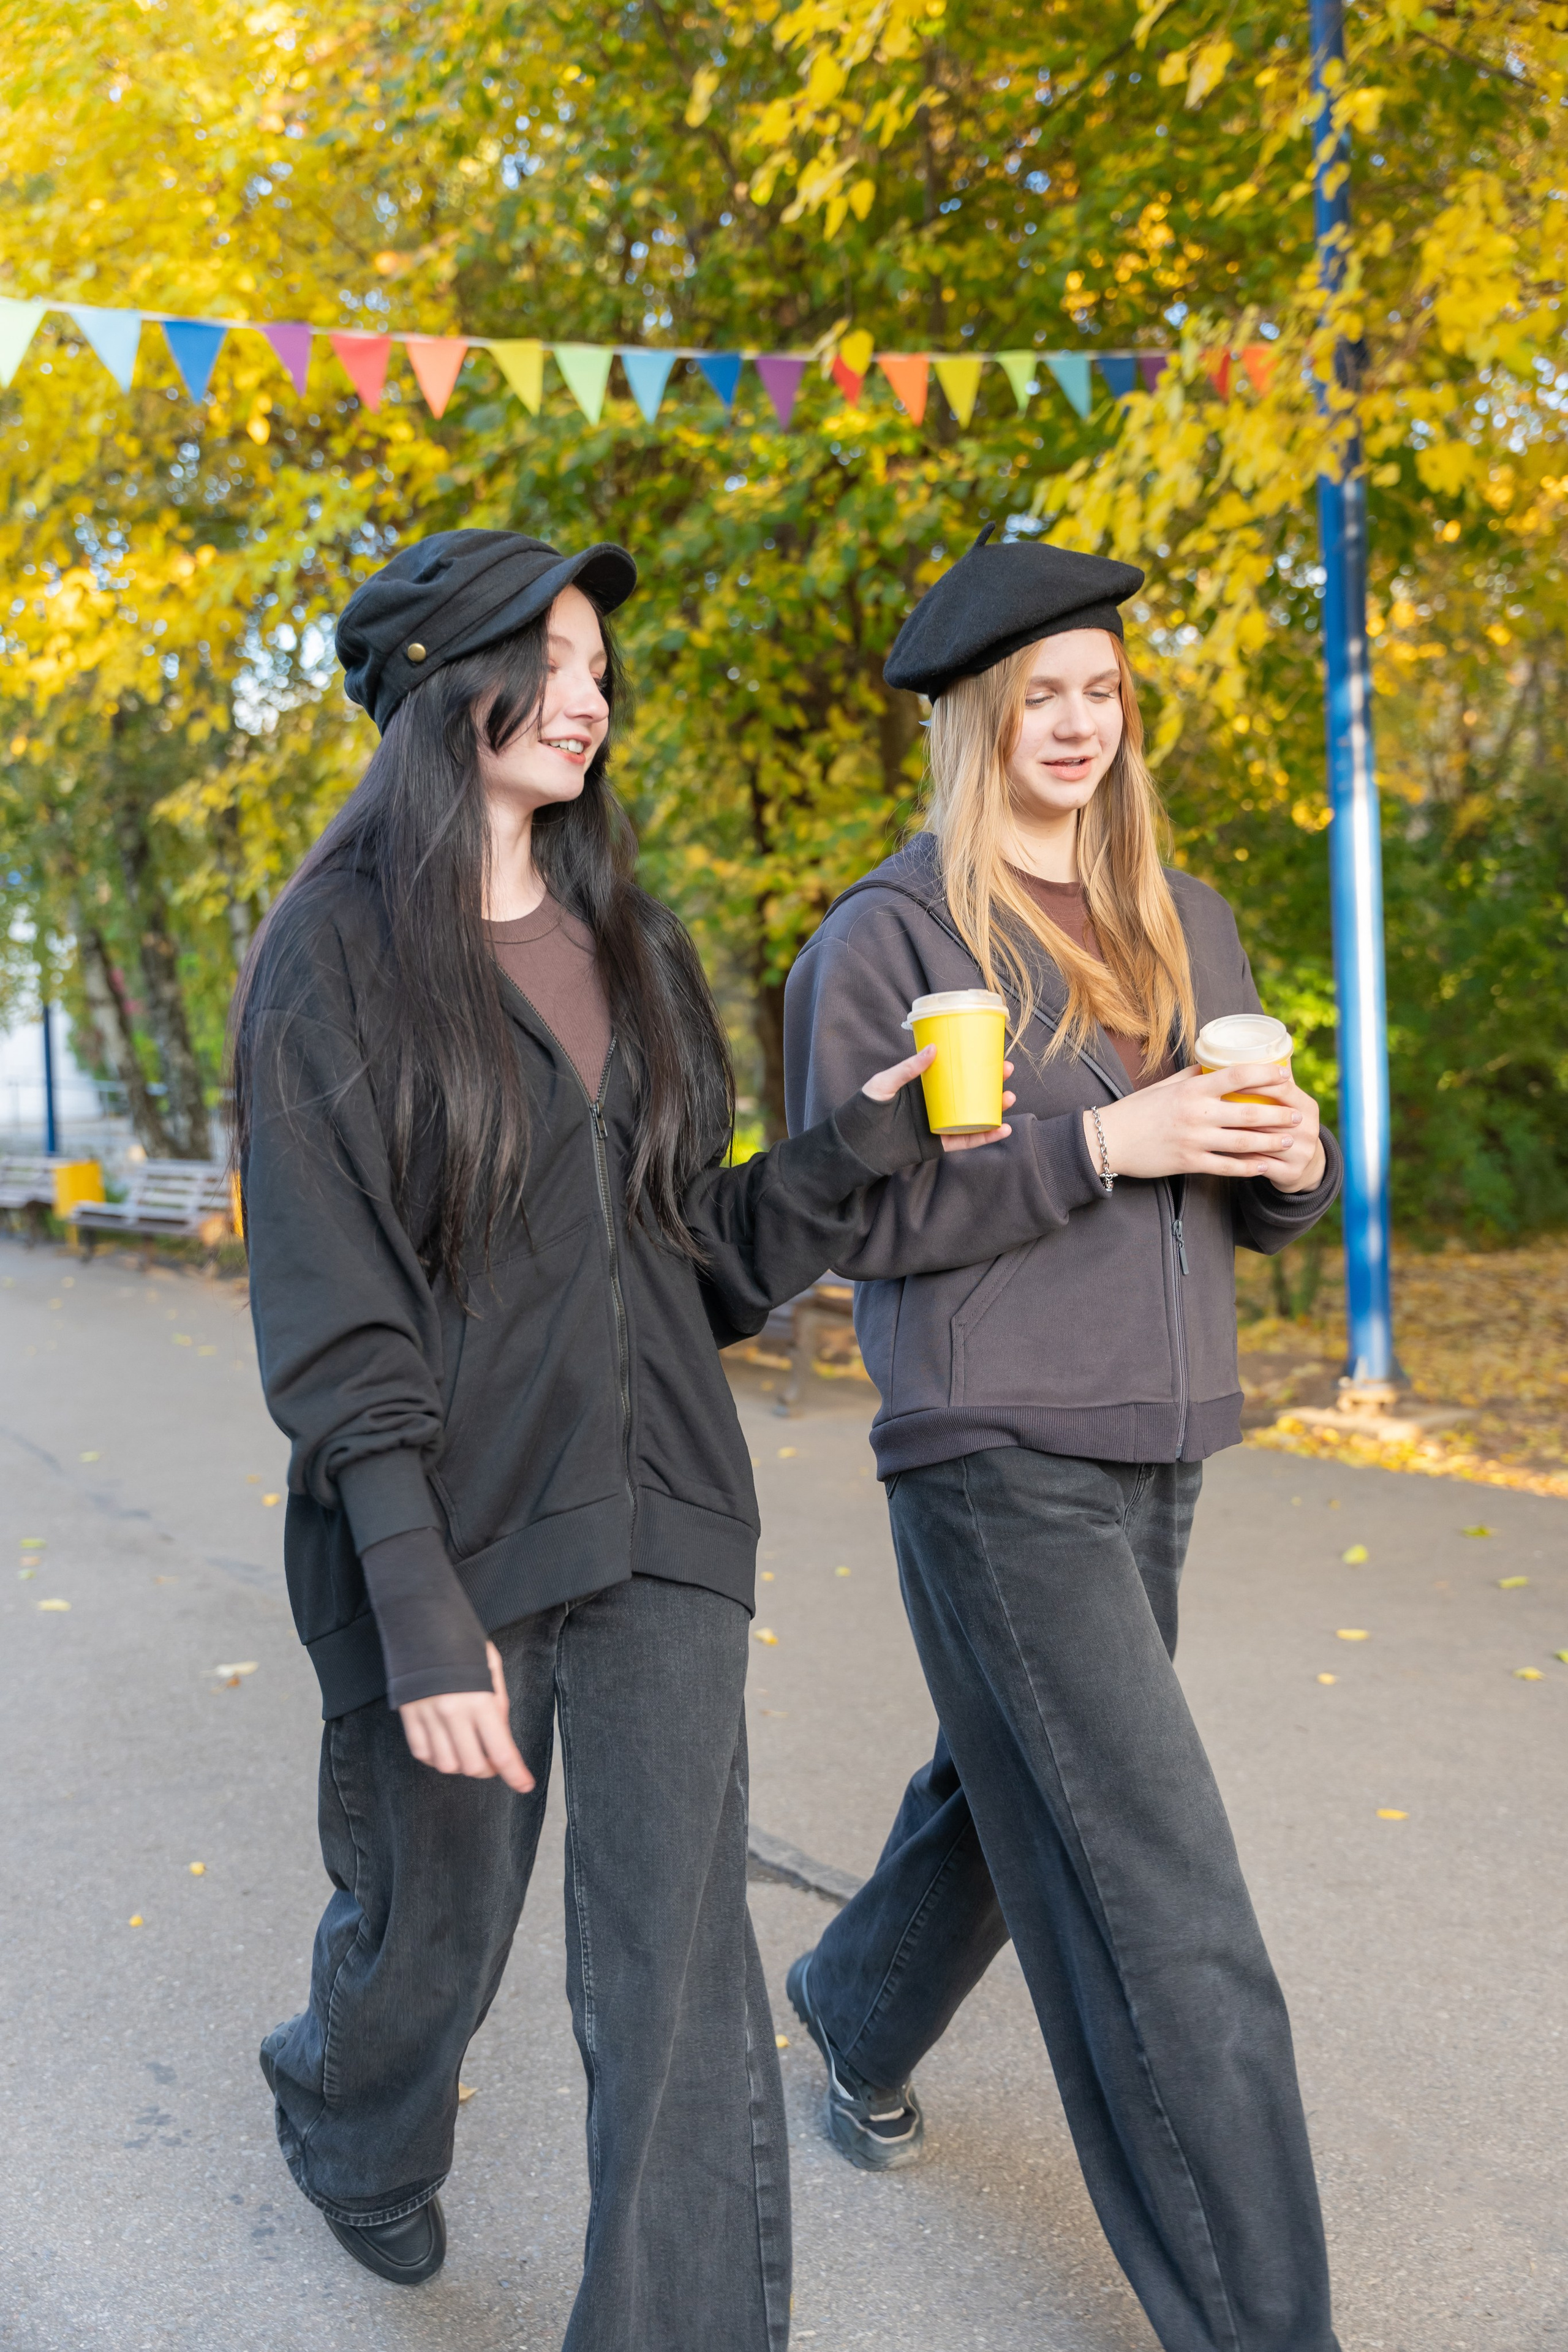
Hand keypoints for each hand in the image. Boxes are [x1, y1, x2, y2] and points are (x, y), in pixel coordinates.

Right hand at [398, 1641, 535, 1792]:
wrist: (421, 1621)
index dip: (514, 1773)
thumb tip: (500, 1738)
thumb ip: (498, 1705)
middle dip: (488, 1770)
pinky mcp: (408, 1716)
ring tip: (468, 1748)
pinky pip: (422, 1753)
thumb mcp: (491, 1668)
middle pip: (472, 1765)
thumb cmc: (462, 1642)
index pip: (501, 1750)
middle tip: (493, 1761)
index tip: (524, 1784)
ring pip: (446, 1764)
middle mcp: (452, 1712)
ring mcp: (427, 1716)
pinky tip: (445, 1744)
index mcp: (479, 1699)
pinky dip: (436, 1757)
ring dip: (461, 1765)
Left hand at [862, 1045, 1014, 1152]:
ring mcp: (939, 1124)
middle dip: (991, 1083)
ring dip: (994, 1109)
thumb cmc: (865, 1109)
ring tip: (1009, 1099)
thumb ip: (908, 1068)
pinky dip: (985, 1136)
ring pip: (973, 1116)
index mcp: (924, 1086)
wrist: (855, 1145)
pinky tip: (1003, 1129)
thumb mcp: (884, 1083)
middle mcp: (935, 1104)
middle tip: (1007, 1074)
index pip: (955, 1072)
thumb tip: (933, 1049)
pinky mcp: (938, 1145)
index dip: (975, 1064)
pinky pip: (966, 1141)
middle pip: (970, 1093)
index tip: (994, 1055)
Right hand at [1086, 1063, 1325, 1187]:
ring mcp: (1194, 1140)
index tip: (1286, 1075)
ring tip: (1290, 1140)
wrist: (1109, 1140)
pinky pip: (1227, 1167)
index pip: (1237, 1076)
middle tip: (1299, 1114)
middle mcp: (1197, 1113)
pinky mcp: (1189, 1163)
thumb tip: (1216, 1065)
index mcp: (1192, 1089)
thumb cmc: (1137, 1109)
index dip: (1266, 1074)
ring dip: (1272, 1142)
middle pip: (1249, 1113)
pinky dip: (1249, 1167)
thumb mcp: (1165, 1085)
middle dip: (1279, 1114)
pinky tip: (1265, 1166)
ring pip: (1244, 1142)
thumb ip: (1193, 1076)